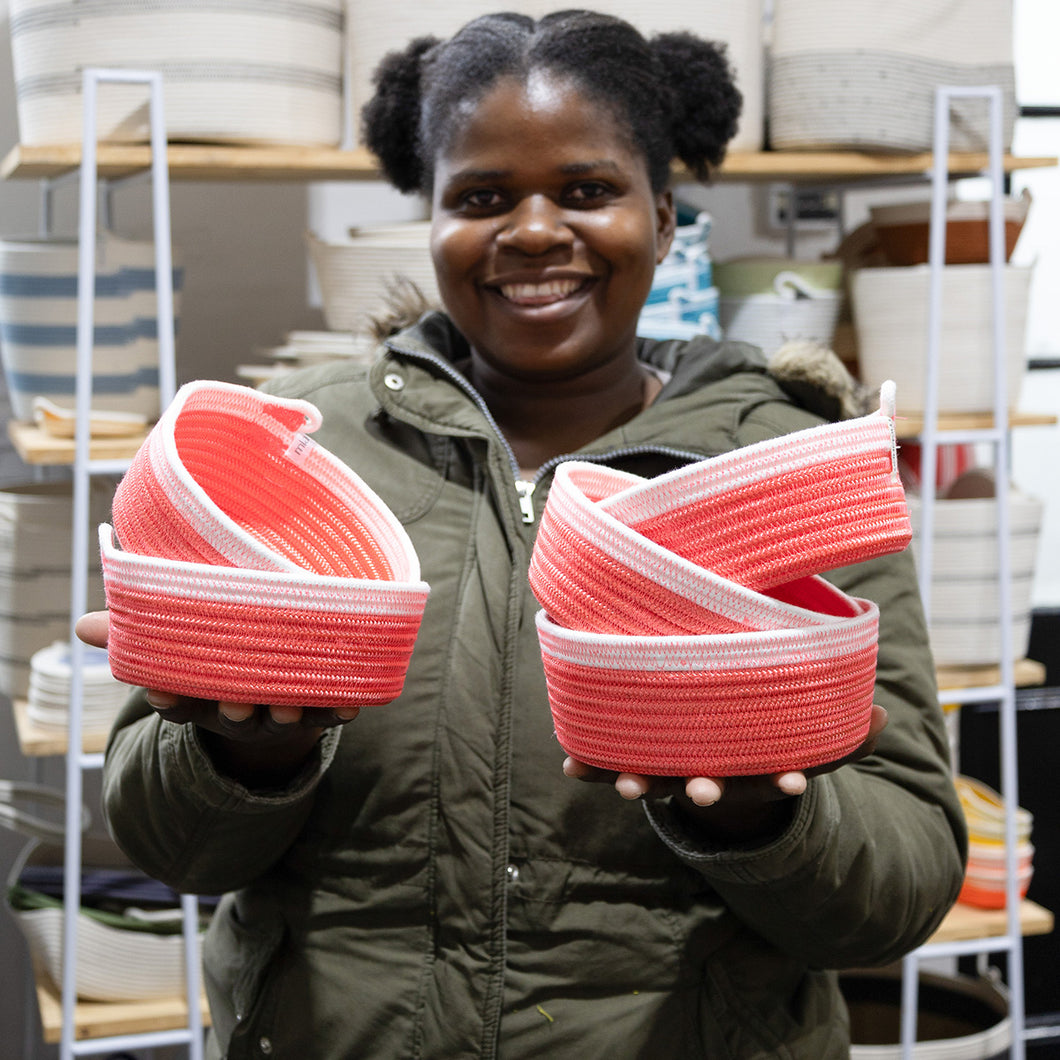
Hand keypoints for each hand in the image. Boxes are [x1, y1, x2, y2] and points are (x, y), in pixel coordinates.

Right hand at [75, 609, 359, 786]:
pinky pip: (333, 708)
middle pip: (235, 713)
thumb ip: (140, 632)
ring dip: (289, 710)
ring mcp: (280, 708)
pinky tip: (353, 700)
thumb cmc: (220, 659)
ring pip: (284, 714)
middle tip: (236, 701)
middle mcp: (241, 709)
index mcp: (202, 697)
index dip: (169, 698)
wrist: (277, 700)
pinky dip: (342, 705)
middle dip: (236, 708)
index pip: (177, 703)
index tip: (160, 688)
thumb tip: (83, 625)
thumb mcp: (178, 649)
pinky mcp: (320, 704)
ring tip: (292, 704)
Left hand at [563, 704, 888, 841]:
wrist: (705, 770)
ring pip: (656, 782)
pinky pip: (610, 766)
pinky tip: (572, 764)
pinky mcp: (634, 761)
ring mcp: (670, 772)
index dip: (785, 779)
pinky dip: (591, 767)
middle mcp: (711, 776)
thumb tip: (882, 718)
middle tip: (704, 789)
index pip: (774, 778)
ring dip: (640, 782)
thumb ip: (835, 733)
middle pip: (710, 786)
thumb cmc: (754, 744)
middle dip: (705, 789)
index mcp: (753, 770)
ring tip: (628, 784)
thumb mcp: (797, 741)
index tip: (794, 781)